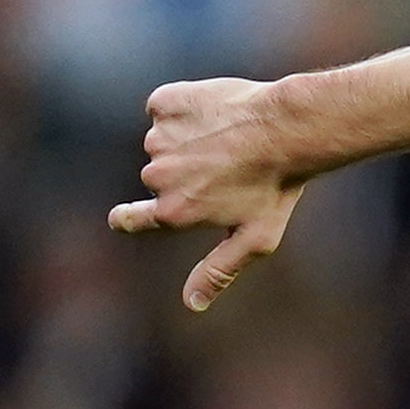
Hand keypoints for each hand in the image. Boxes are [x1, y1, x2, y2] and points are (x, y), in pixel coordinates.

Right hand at [109, 76, 309, 312]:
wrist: (287, 130)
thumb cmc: (277, 188)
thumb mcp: (255, 239)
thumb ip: (218, 272)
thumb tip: (192, 304)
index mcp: (173, 213)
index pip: (129, 220)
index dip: (126, 218)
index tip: (122, 217)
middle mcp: (157, 177)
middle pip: (159, 177)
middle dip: (185, 173)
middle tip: (226, 168)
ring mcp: (158, 138)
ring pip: (165, 141)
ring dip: (188, 139)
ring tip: (228, 140)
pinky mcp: (165, 104)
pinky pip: (166, 108)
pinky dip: (185, 108)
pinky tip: (215, 113)